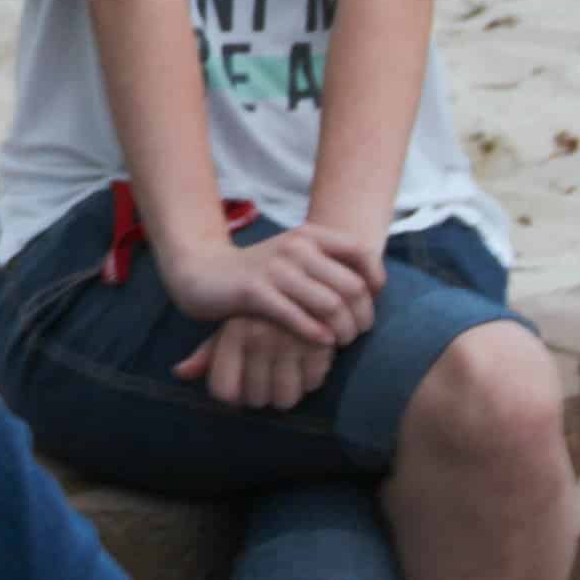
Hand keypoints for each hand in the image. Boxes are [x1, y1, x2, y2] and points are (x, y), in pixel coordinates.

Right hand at [154, 223, 380, 344]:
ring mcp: (275, 268)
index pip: (361, 252)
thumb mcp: (295, 259)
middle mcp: (295, 246)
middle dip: (362, 316)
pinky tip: (322, 344)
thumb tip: (374, 289)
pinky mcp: (255, 291)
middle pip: (351, 285)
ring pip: (330, 304)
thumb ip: (329, 266)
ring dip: (343, 330)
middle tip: (357, 333)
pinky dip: (315, 333)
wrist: (203, 272)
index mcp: (308, 235)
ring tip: (340, 342)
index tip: (373, 302)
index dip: (376, 280)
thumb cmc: (259, 274)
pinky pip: (296, 316)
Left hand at [172, 315, 335, 408]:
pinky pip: (312, 383)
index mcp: (234, 331)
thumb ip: (207, 353)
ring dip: (285, 395)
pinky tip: (308, 367)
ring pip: (284, 398)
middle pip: (255, 400)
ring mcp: (291, 340)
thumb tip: (179, 372)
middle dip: (260, 399)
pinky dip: (310, 381)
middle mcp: (260, 336)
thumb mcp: (231, 325)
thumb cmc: (259, 310)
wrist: (303, 273)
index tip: (238, 394)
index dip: (232, 398)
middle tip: (266, 389)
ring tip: (287, 379)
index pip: (224, 390)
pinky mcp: (321, 342)